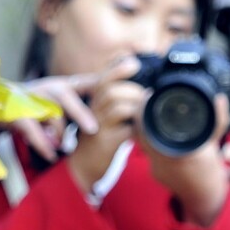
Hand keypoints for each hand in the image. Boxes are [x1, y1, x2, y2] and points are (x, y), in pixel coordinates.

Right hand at [10, 55, 139, 163]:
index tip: (125, 78)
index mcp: (64, 85)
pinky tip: (52, 153)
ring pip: (46, 113)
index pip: (85, 83)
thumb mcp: (67, 91)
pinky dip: (41, 142)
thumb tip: (125, 73)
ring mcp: (32, 102)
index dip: (104, 81)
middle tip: (94, 129)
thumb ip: (91, 86)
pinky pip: (29, 128)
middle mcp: (48, 90)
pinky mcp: (17, 115)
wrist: (4, 105)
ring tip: (65, 144)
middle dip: (78, 112)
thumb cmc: (43, 99)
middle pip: (64, 96)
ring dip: (57, 130)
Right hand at [60, 56, 145, 193]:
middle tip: (146, 96)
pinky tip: (143, 130)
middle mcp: (93, 111)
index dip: (117, 69)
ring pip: (119, 107)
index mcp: (93, 102)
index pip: (103, 80)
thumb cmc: (97, 137)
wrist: (82, 166)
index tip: (134, 63)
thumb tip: (138, 83)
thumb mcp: (102, 115)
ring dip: (137, 107)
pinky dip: (139, 128)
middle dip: (133, 90)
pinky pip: (127, 130)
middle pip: (111, 90)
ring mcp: (99, 127)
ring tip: (146, 112)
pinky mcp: (106, 142)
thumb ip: (115, 100)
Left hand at [136, 93, 229, 226]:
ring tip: (151, 116)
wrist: (206, 199)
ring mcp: (156, 169)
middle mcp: (163, 161)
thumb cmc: (211, 171)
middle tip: (146, 102)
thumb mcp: (215, 144)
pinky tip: (159, 137)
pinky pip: (148, 153)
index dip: (145, 108)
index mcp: (177, 152)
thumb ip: (218, 121)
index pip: (148, 126)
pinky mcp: (155, 174)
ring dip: (145, 129)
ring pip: (143, 142)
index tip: (148, 95)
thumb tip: (221, 99)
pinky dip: (152, 143)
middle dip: (142, 116)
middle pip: (140, 132)